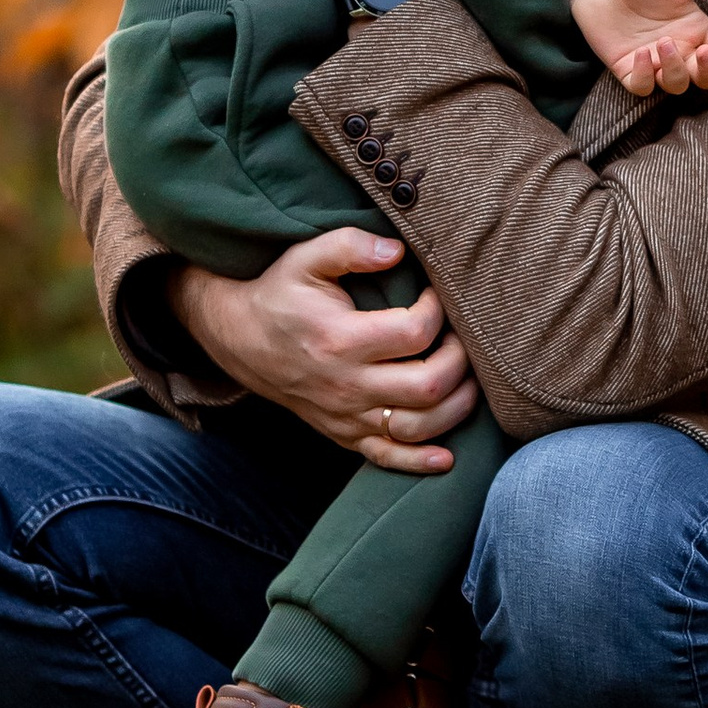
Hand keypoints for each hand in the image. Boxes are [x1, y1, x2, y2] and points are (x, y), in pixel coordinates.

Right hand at [166, 228, 476, 472]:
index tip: (437, 292)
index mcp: (340, 339)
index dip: (439, 309)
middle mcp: (346, 385)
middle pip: (427, 386)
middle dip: (461, 361)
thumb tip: (398, 251)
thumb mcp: (306, 257)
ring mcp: (346, 416)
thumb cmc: (279, 293)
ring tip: (469, 378)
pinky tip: (448, 457)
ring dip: (456, 407)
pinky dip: (421, 462)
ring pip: (418, 427)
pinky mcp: (344, 434)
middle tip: (464, 336)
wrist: (238, 337)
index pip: (415, 332)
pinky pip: (387, 458)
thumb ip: (351, 246)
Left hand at [565, 0, 707, 98]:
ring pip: (676, 85)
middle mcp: (679, 50)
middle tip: (703, 52)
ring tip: (664, 42)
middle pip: (704, 77)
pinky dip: (645, 76)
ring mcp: (654, 63)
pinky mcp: (629, 70)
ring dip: (675, 69)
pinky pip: (643, 87)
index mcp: (696, 30)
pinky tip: (640, 53)